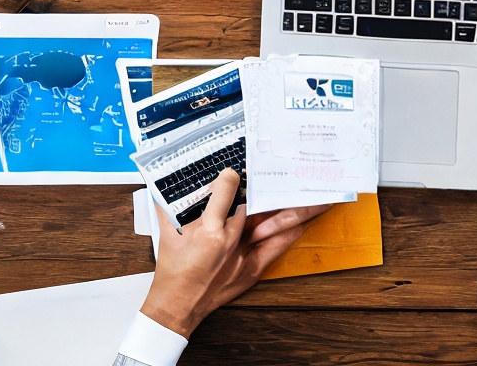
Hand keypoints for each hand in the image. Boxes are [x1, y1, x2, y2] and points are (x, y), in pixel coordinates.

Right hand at [140, 168, 329, 337]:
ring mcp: (243, 256)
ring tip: (308, 194)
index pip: (225, 192)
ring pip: (272, 225)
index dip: (229, 178)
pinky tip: (299, 222)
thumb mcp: (168, 230)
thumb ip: (169, 205)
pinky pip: (276, 248)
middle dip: (262, 187)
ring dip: (291, 209)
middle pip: (253, 205)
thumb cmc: (172, 269)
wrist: (178, 304)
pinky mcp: (251, 269)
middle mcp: (230, 241)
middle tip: (276, 172)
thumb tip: (173, 184)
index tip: (232, 172)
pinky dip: (288, 233)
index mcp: (208, 229)